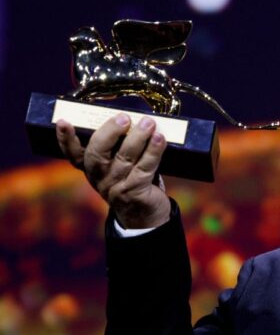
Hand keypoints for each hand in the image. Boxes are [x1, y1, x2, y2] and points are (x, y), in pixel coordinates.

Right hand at [55, 114, 170, 228]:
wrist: (145, 216)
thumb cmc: (133, 181)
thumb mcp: (120, 165)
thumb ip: (121, 147)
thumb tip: (137, 118)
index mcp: (91, 169)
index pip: (73, 154)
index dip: (66, 139)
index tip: (64, 122)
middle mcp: (99, 178)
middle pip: (97, 153)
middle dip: (109, 132)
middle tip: (123, 118)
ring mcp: (116, 187)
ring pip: (124, 158)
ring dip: (138, 137)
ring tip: (149, 123)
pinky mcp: (134, 193)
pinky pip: (144, 168)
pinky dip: (153, 151)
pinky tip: (160, 139)